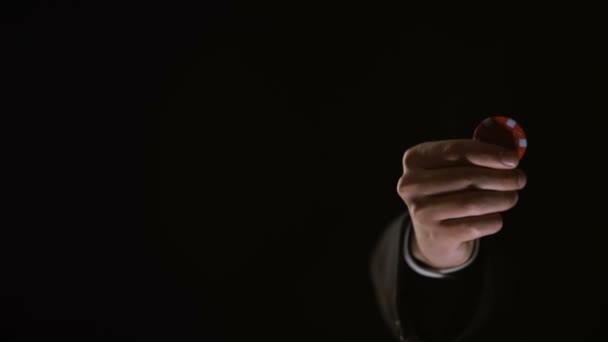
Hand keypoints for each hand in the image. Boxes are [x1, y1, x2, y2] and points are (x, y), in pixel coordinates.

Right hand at [396, 139, 526, 268]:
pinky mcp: (436, 234)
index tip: (513, 159)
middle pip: (466, 177)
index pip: (456, 151)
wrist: (434, 235)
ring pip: (472, 202)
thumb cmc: (449, 191)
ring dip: (500, 198)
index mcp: (415, 159)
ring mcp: (421, 211)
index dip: (488, 153)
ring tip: (512, 197)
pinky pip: (475, 226)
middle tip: (520, 179)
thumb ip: (477, 156)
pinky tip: (497, 217)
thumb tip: (510, 155)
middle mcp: (411, 184)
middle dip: (500, 177)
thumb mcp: (453, 168)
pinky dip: (492, 221)